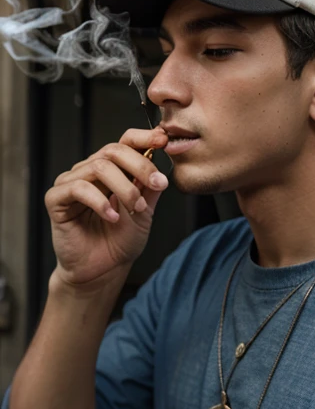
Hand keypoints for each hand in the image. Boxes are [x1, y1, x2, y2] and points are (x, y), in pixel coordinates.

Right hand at [44, 127, 169, 285]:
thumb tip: (163, 165)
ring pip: (98, 168)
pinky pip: (78, 188)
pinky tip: (112, 217)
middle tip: (157, 184)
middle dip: (140, 166)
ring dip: (124, 188)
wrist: (103, 270)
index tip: (163, 141)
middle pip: (113, 151)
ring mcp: (71, 184)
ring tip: (136, 209)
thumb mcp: (145, 212)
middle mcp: (89, 171)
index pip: (124, 142)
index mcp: (111, 170)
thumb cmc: (119, 242)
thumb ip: (151, 189)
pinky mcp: (56, 200)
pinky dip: (100, 201)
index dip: (143, 138)